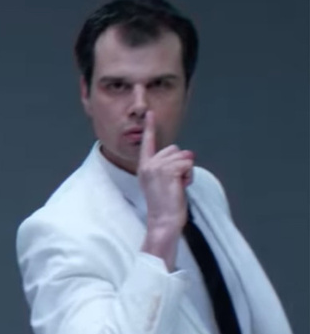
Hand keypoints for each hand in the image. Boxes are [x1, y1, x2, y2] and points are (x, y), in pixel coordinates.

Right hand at [138, 110, 193, 269]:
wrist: (163, 220)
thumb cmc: (166, 204)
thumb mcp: (163, 182)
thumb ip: (170, 166)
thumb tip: (188, 154)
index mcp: (144, 167)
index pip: (148, 143)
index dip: (150, 127)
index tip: (150, 114)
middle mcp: (148, 165)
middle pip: (175, 149)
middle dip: (181, 163)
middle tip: (175, 183)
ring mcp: (157, 167)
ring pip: (183, 157)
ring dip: (186, 171)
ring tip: (178, 186)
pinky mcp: (168, 171)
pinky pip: (188, 164)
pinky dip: (189, 175)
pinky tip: (181, 186)